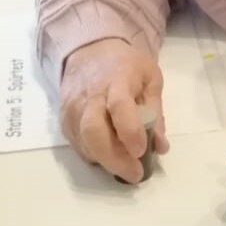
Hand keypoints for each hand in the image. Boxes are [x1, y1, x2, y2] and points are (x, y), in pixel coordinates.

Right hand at [58, 38, 168, 183]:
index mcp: (117, 80)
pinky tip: (109, 157)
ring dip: (105, 161)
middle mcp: (90, 96)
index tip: (141, 150)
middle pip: (93, 131)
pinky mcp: (64, 120)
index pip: (119, 106)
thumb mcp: (151, 78)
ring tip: (126, 168)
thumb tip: (161, 147)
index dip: (130, 131)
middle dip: (113, 157)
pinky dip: (94, 156)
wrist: (90, 52)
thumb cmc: (127, 66)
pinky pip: (77, 145)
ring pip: (83, 143)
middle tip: (134, 174)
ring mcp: (73, 109)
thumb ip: (156, 112)